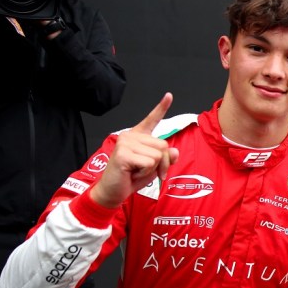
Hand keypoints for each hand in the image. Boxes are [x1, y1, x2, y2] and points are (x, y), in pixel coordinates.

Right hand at [89, 93, 178, 208]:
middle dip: (162, 163)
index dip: (161, 108)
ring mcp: (125, 143)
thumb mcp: (154, 168)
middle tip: (147, 171)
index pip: (152, 120)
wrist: (113, 191)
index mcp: (138, 137)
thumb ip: (165, 158)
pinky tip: (132, 173)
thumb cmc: (131, 178)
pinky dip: (146, 173)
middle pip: (164, 145)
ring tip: (137, 171)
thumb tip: (174, 151)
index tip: (169, 95)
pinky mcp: (124, 153)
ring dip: (152, 169)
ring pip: (158, 155)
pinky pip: (149, 163)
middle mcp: (130, 135)